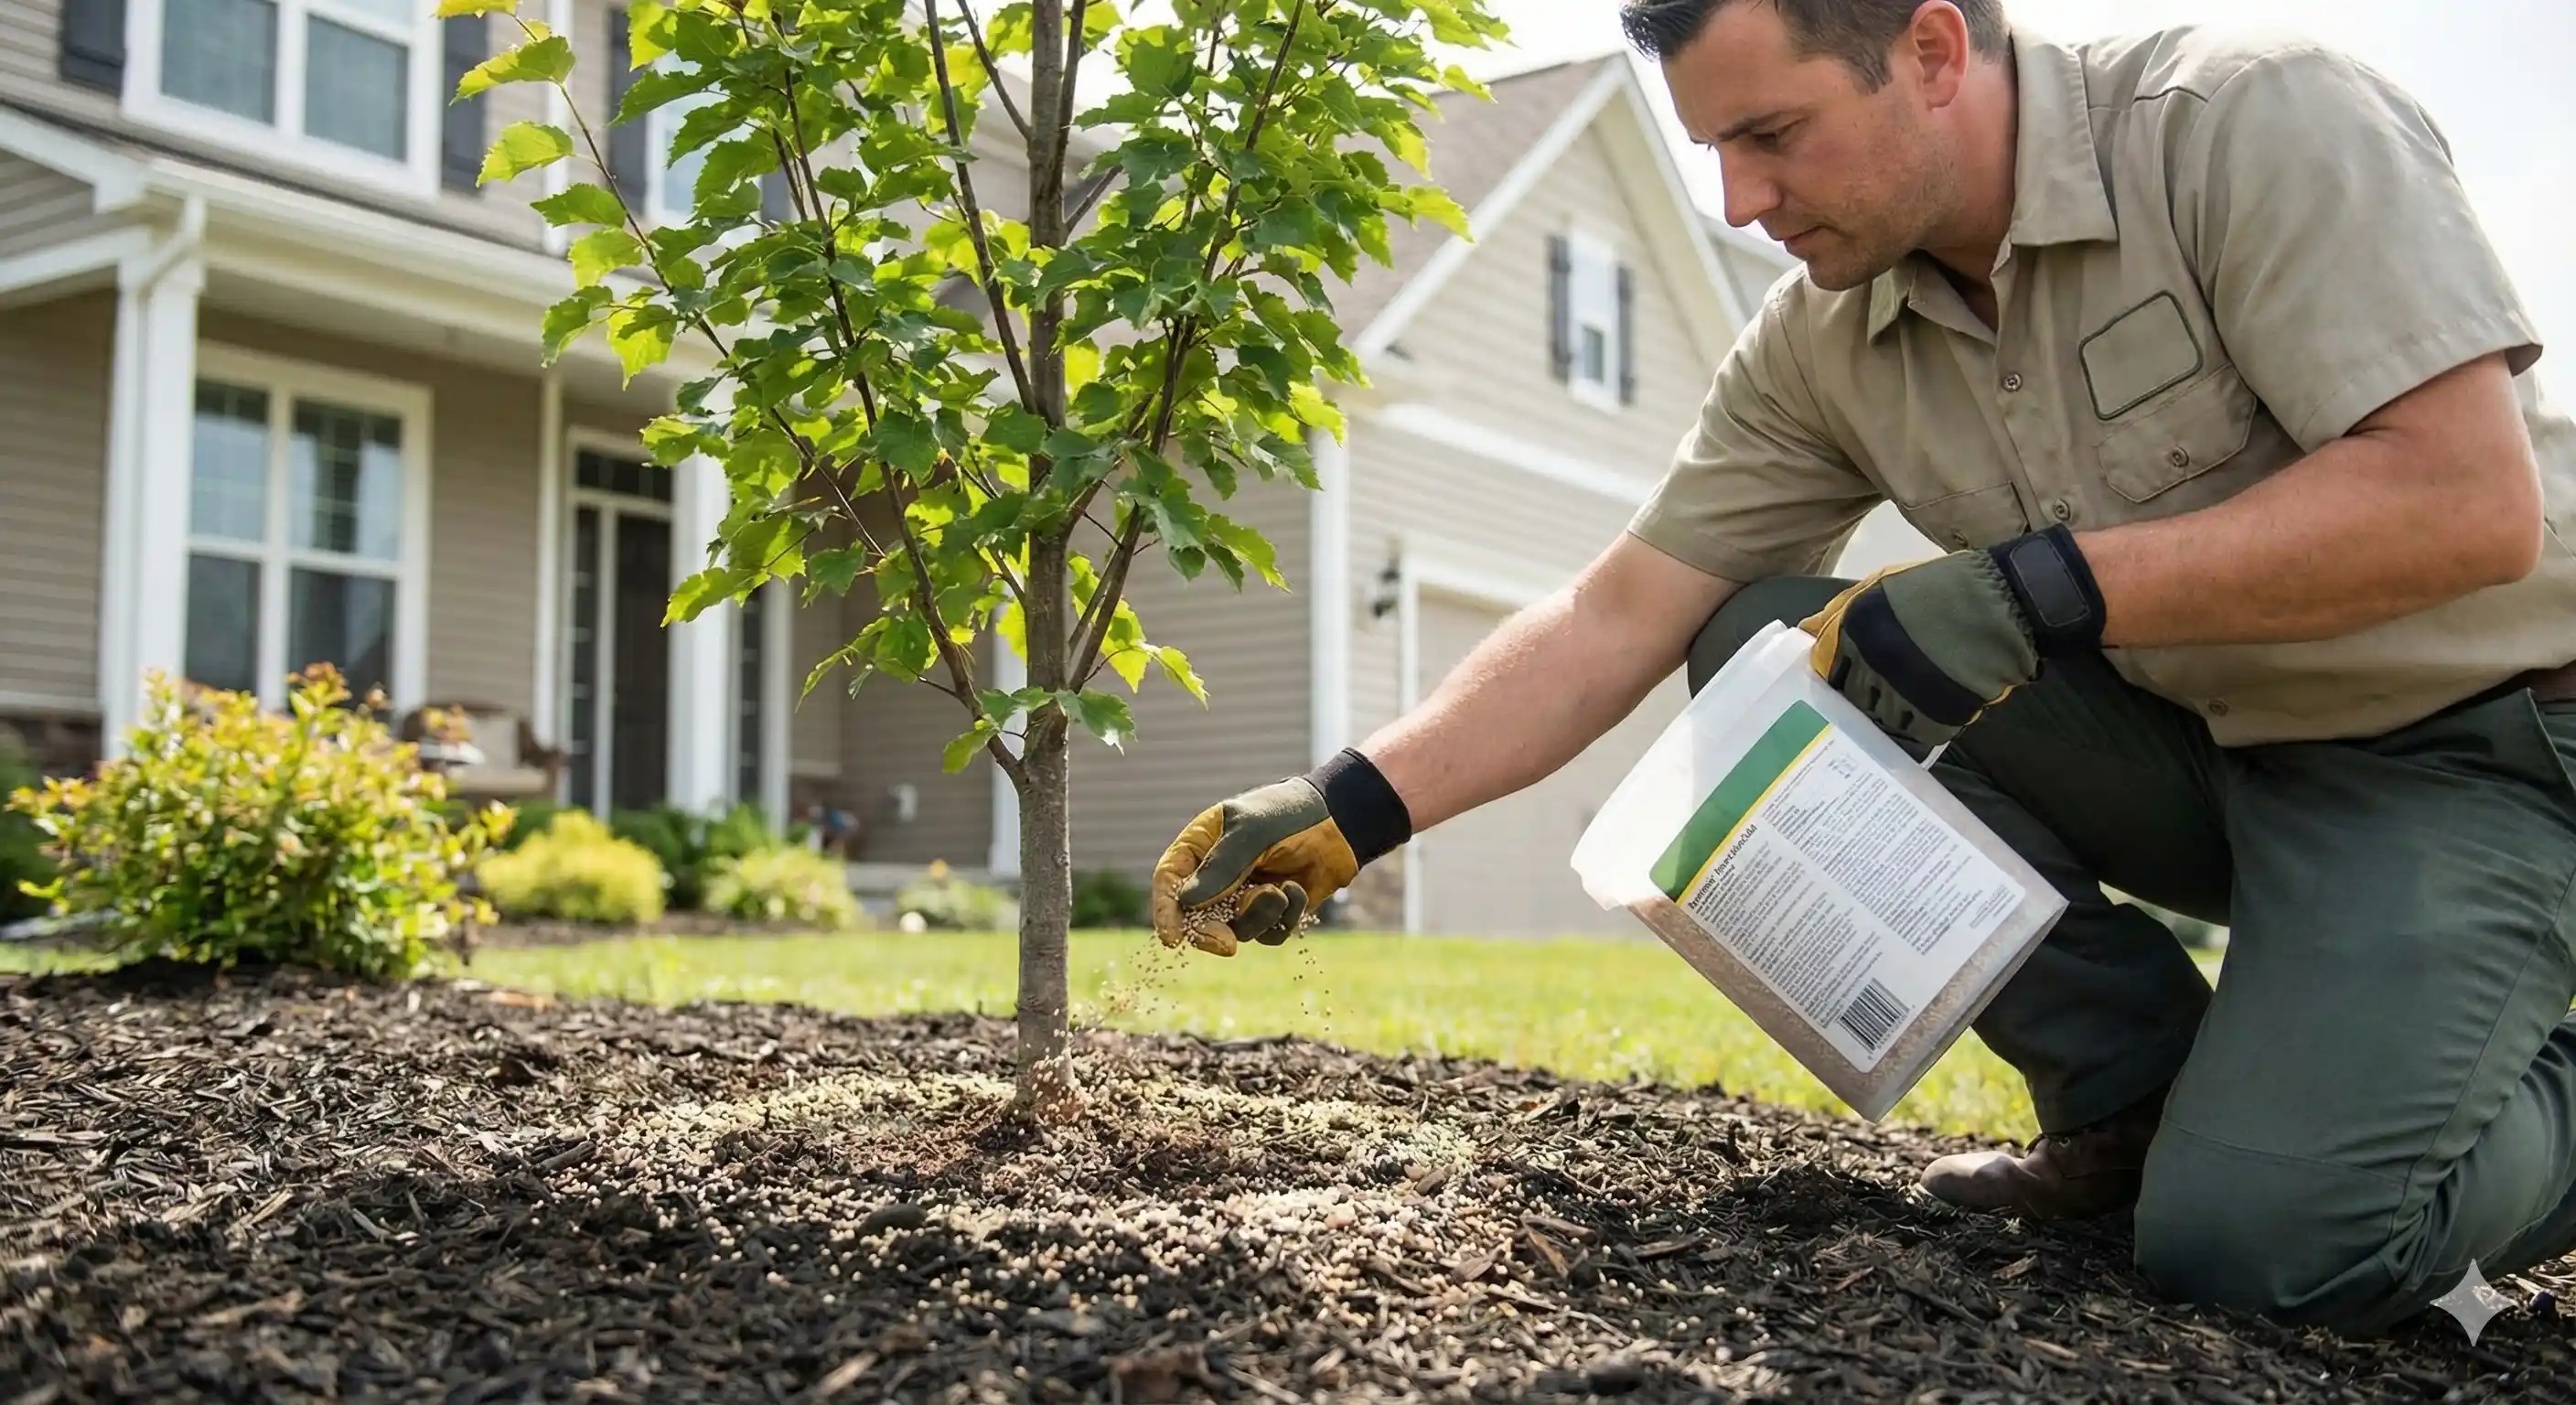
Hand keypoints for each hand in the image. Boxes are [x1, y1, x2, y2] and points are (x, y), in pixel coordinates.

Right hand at [1152, 749, 1411, 955]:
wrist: (1341, 823)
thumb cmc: (1292, 815)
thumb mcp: (1253, 832)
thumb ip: (1221, 867)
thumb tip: (1187, 902)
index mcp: (1202, 845)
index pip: (1170, 879)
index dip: (1167, 910)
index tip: (1172, 938)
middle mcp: (1218, 874)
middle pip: (1196, 916)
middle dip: (1211, 932)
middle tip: (1226, 946)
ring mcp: (1244, 895)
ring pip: (1236, 929)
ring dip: (1259, 916)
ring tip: (1282, 891)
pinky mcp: (1272, 912)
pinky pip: (1267, 934)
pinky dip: (1283, 919)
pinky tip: (1297, 891)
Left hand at [1799, 525, 2106, 755]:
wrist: (2001, 604)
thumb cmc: (1941, 588)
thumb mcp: (1883, 585)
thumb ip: (1839, 610)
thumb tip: (1803, 630)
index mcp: (1854, 629)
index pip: (1825, 669)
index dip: (1833, 677)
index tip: (1841, 681)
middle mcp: (1871, 663)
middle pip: (1850, 698)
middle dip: (1857, 700)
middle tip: (1870, 700)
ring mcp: (1901, 692)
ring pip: (1879, 720)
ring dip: (1886, 718)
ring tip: (1898, 711)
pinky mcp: (1933, 716)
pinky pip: (1913, 734)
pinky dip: (1915, 730)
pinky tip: (1920, 720)